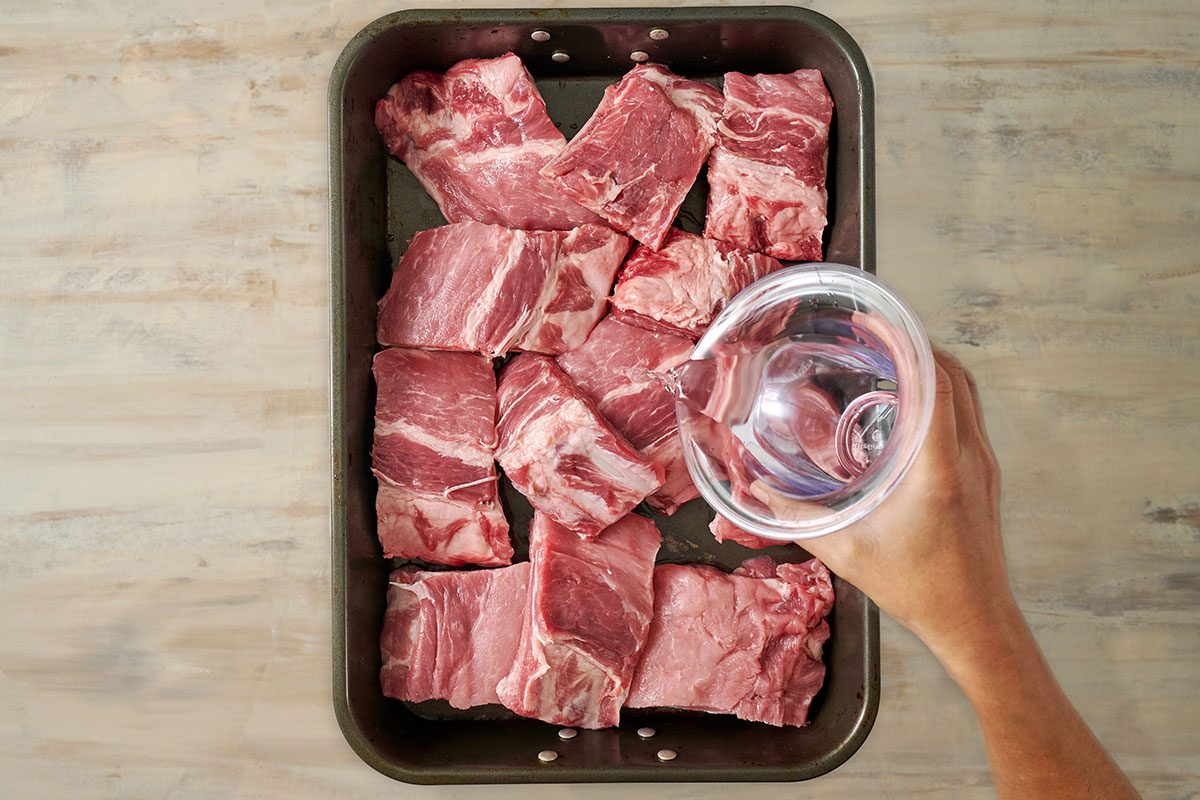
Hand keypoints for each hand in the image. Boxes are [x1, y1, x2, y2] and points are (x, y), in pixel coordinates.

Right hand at [802, 347, 1011, 659]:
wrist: (976, 622)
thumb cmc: (919, 589)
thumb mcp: (847, 553)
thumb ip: (797, 521)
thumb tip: (758, 494)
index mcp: (938, 469)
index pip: (935, 384)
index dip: (908, 343)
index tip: (877, 322)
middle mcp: (968, 457)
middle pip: (955, 375)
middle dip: (916, 343)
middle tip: (875, 331)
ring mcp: (983, 464)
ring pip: (967, 392)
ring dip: (932, 366)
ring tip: (890, 357)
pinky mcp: (986, 475)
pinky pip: (967, 415)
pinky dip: (941, 393)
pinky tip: (907, 404)